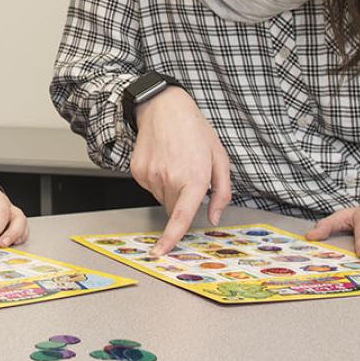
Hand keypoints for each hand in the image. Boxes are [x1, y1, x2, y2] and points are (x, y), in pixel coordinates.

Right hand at [128, 88, 230, 255]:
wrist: (163, 108)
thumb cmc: (195, 131)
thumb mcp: (220, 158)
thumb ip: (222, 192)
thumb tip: (214, 217)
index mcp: (194, 178)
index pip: (181, 216)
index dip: (171, 238)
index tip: (161, 252)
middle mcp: (169, 179)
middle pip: (174, 209)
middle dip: (182, 200)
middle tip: (188, 174)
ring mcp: (150, 175)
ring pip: (161, 198)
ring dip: (170, 188)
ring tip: (175, 162)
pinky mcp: (137, 171)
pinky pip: (149, 187)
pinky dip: (157, 180)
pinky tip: (162, 160)